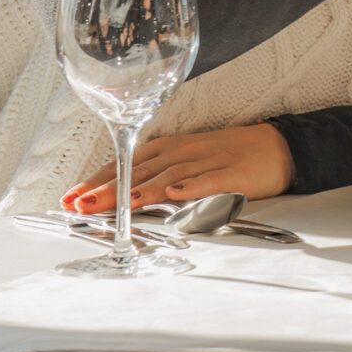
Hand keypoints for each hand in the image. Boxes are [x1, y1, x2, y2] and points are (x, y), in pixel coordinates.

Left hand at [64, 123, 291, 213]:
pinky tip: (174, 195)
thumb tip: (120, 192)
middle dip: (107, 189)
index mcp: (171, 148)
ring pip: (168, 175)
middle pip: (140, 170)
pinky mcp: (233, 174)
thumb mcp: (189, 159)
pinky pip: (209, 180)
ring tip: (114, 204)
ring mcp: (209, 162)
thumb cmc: (230, 155)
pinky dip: (190, 187)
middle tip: (79, 205)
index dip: (98, 180)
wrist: (279, 147)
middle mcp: (184, 152)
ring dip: (138, 190)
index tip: (72, 198)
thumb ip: (158, 172)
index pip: (126, 163)